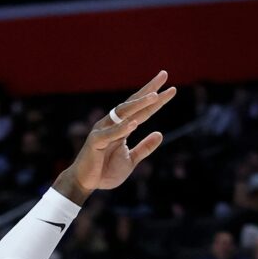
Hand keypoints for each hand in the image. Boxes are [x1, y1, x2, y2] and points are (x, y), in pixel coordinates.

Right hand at [54, 71, 176, 203]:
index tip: (172, 89)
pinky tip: (135, 123)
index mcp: (122, 127)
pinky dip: (121, 129)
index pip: (143, 110)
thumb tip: (160, 134)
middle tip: (164, 74)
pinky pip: (110, 133)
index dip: (157, 100)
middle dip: (149, 89)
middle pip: (133, 103)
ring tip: (154, 96)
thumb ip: (144, 148)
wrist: (86, 184)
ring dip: (139, 104)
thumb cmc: (106, 171)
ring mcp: (103, 130)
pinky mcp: (95, 141)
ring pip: (122, 113)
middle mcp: (113, 124)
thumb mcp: (131, 160)